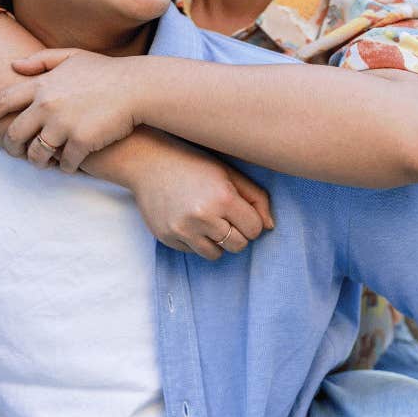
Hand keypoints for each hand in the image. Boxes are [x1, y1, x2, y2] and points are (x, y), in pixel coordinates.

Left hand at [0, 49, 142, 171]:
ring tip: (44, 162)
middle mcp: (47, 105)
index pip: (2, 101)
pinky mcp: (81, 142)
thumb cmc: (106, 72)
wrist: (137, 89)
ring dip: (38, 161)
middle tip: (15, 152)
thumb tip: (13, 65)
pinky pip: (64, 164)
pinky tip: (70, 165)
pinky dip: (65, 167)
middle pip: (15, 134)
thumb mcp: (72, 56)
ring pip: (37, 154)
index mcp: (42, 85)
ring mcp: (63, 125)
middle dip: (11, 147)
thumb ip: (41, 61)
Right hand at [127, 139, 275, 259]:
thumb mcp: (229, 173)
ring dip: (217, 241)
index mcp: (223, 198)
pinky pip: (193, 252)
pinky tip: (187, 219)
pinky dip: (195, 240)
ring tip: (207, 220)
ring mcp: (182, 230)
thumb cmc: (193, 163)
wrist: (147, 161)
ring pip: (216, 255)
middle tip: (224, 216)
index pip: (255, 229)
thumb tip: (270, 227)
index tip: (240, 211)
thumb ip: (256, 198)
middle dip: (237, 233)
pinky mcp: (167, 238)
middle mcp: (203, 217)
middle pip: (238, 246)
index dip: (251, 221)